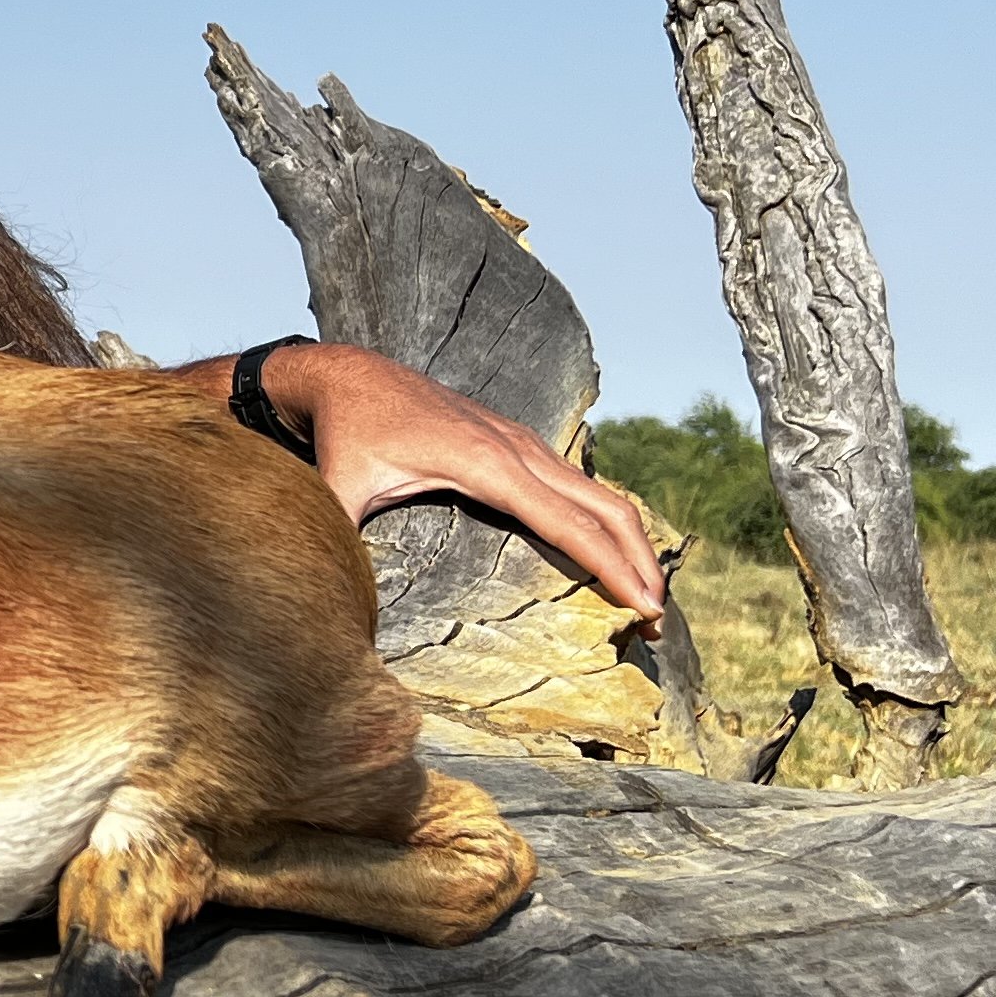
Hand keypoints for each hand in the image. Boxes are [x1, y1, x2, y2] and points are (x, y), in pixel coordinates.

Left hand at [254, 342, 667, 615]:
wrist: (345, 373)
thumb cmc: (345, 434)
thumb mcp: (340, 491)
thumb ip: (343, 540)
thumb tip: (338, 601)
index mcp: (487, 464)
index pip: (569, 523)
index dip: (612, 567)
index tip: (646, 609)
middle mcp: (518, 450)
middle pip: (606, 508)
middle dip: (640, 563)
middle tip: (657, 623)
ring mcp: (523, 443)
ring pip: (600, 494)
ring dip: (631, 543)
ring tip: (647, 598)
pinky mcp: (516, 443)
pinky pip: (578, 484)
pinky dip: (607, 521)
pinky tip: (611, 554)